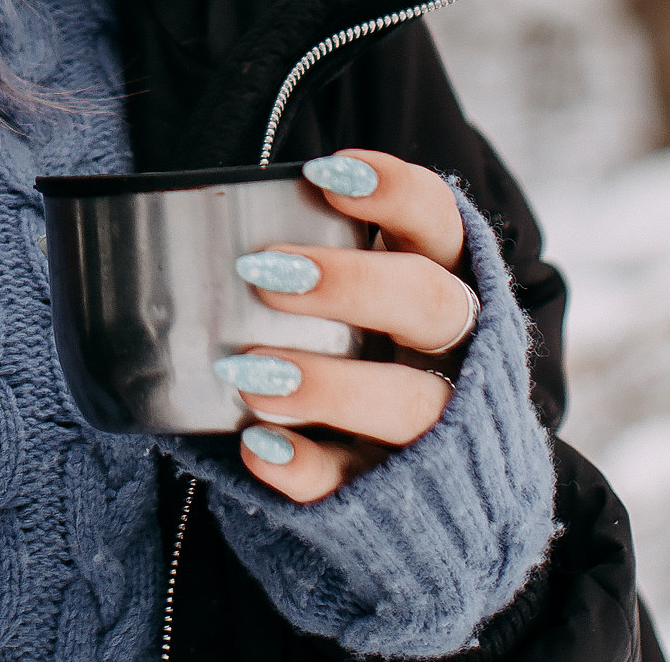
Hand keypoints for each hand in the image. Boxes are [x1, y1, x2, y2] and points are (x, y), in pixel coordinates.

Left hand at [221, 149, 476, 503]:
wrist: (428, 487)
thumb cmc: (368, 348)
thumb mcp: (362, 294)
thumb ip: (316, 258)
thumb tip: (209, 230)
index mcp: (445, 278)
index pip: (440, 219)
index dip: (394, 191)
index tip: (323, 173)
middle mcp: (460, 349)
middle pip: (432, 303)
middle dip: (351, 283)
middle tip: (263, 273)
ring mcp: (443, 428)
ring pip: (412, 403)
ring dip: (329, 386)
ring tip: (248, 373)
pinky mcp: (406, 496)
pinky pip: (364, 486)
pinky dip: (311, 470)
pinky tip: (258, 450)